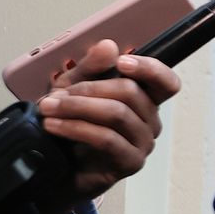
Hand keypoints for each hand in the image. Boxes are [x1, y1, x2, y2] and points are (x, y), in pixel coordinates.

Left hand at [33, 38, 181, 213]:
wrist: (56, 167)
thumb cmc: (71, 127)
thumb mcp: (73, 88)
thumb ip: (90, 67)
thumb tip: (109, 46)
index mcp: (144, 99)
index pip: (166, 82)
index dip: (149, 69)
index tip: (122, 62)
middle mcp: (150, 121)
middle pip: (131, 93)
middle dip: (88, 89)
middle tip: (55, 94)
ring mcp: (142, 143)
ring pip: (117, 114)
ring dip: (77, 107)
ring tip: (49, 109)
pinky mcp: (129, 163)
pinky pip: (107, 138)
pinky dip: (76, 128)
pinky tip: (55, 126)